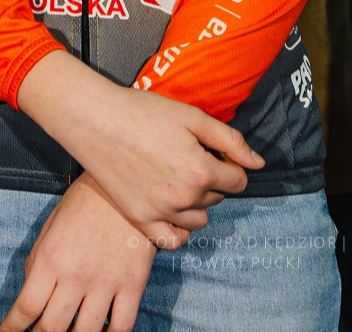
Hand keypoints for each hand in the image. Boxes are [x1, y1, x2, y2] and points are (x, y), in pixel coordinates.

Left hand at [0, 176, 159, 331]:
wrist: (123, 187)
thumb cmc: (81, 206)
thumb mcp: (48, 229)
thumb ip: (37, 264)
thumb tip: (30, 298)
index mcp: (50, 259)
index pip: (26, 307)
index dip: (12, 328)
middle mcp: (76, 275)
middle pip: (53, 327)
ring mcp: (107, 282)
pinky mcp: (133, 285)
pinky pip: (122, 326)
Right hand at [16, 50, 261, 234]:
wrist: (92, 119)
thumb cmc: (141, 111)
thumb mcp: (191, 116)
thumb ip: (230, 140)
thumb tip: (259, 164)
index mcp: (201, 170)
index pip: (239, 180)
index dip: (228, 163)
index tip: (209, 151)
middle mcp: (184, 196)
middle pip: (218, 197)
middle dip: (210, 179)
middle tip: (183, 157)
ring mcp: (160, 211)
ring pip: (200, 218)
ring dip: (196, 202)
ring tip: (173, 177)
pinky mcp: (139, 218)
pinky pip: (173, 239)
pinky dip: (179, 229)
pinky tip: (173, 210)